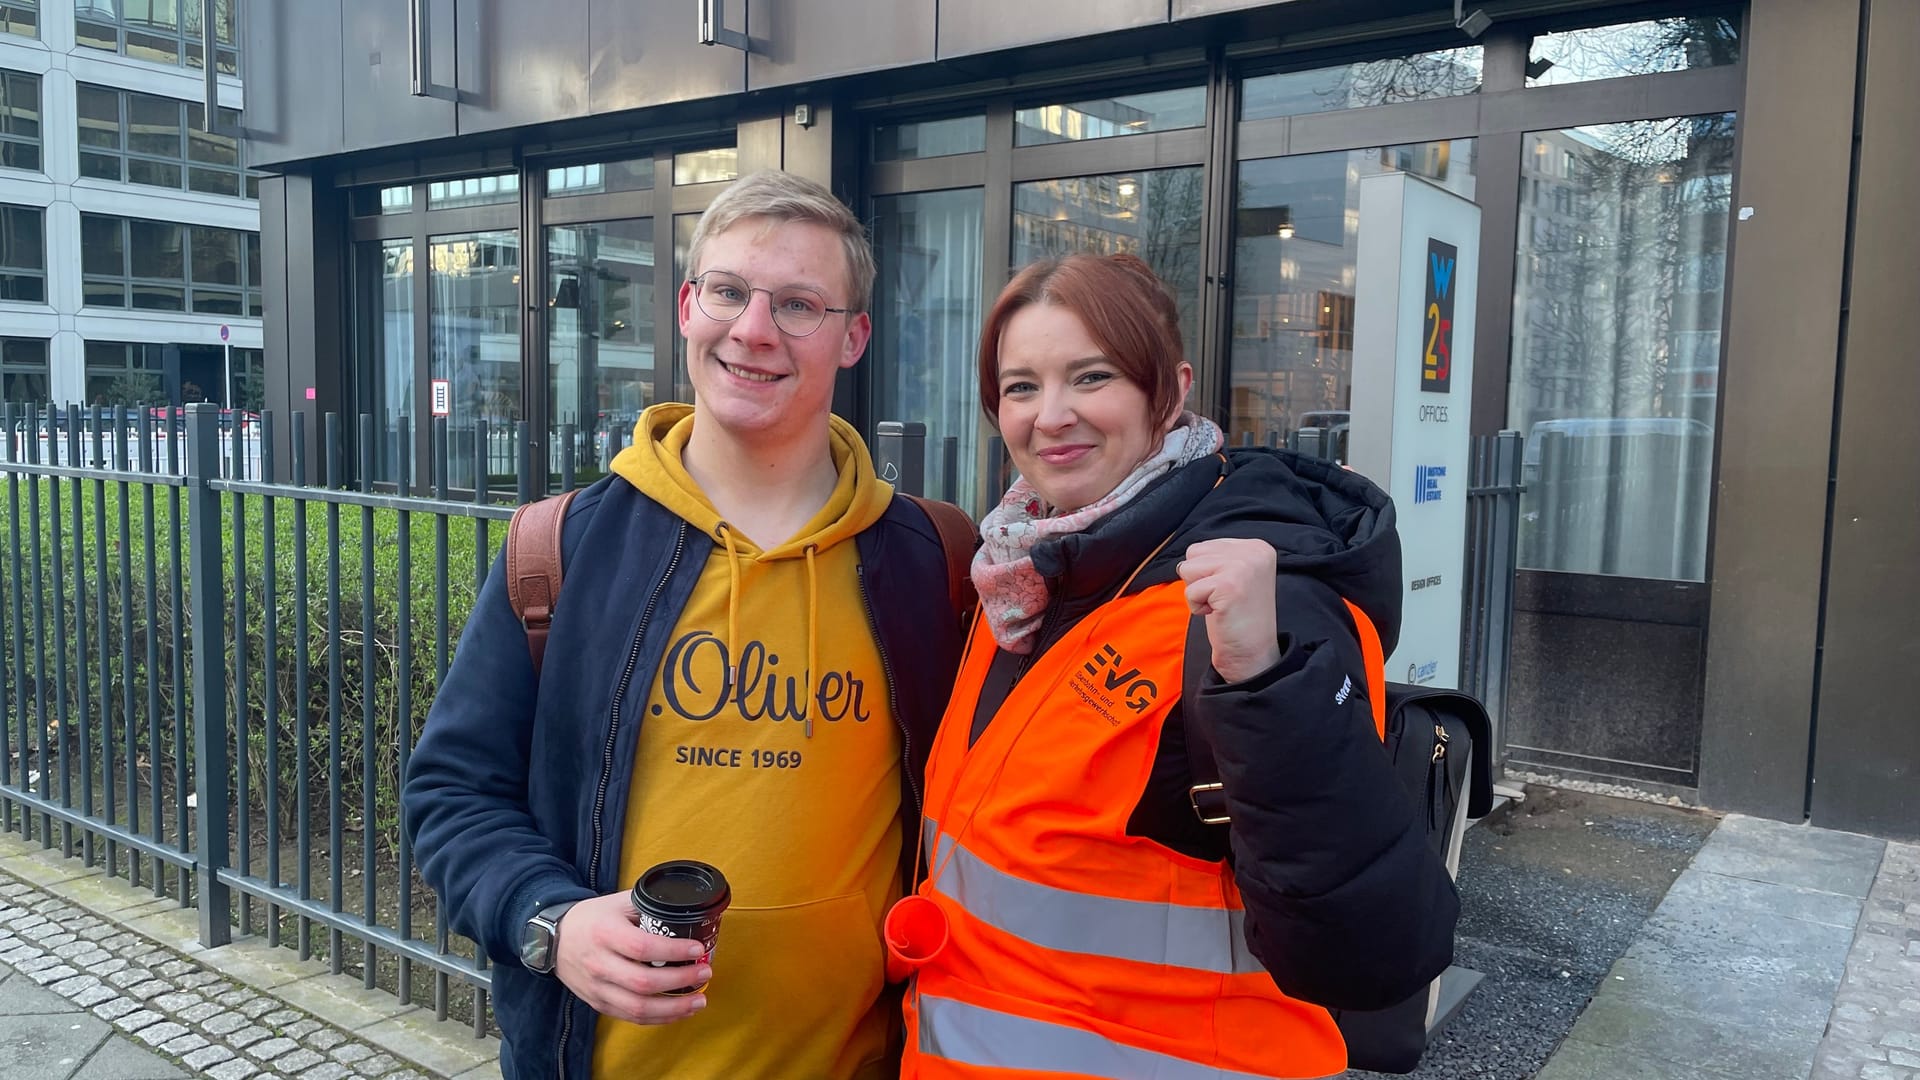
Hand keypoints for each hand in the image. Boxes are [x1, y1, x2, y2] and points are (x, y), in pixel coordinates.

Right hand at [552, 891, 712, 1024]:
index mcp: (605, 933)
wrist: (551, 939)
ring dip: (674, 1008)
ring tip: (699, 1001)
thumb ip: (648, 905)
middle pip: (644, 983)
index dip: (673, 951)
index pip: (643, 947)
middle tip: (705, 973)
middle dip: (681, 982)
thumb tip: (685, 911)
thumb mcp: (617, 903)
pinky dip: (659, 1018)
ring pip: (639, 1008)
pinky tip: (679, 1011)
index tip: (698, 949)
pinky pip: (631, 1017)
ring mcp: (598, 988)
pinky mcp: (598, 1004)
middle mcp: (599, 964)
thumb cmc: (591, 918)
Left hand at [1178, 538, 1280, 683]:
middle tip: (1223, 598)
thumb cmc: (1237, 615)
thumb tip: (1184, 559)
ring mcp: (1243, 566)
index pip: (1204, 545)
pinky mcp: (1229, 585)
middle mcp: (1254, 551)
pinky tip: (1218, 613)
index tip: (1229, 590)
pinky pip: (1190, 590)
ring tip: (1220, 604)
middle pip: (1194, 553)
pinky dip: (1197, 607)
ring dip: (1198, 592)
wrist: (1252, 651)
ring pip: (1188, 568)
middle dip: (1200, 579)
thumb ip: (1217, 557)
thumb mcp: (1233, 574)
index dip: (1206, 573)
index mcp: (1256, 546)